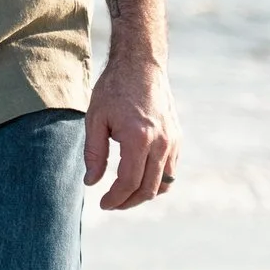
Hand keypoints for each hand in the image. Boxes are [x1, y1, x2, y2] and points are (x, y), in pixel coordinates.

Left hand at [84, 56, 178, 209]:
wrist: (141, 65)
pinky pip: (171, 170)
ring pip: (164, 184)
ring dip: (145, 194)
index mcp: (138, 138)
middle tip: (111, 204)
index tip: (103, 204)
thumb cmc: (113, 89)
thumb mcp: (95, 118)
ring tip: (125, 195)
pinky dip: (157, 181)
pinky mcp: (177, 138)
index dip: (115, 199)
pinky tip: (139, 178)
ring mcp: (173, 141)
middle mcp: (161, 142)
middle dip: (128, 202)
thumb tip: (92, 182)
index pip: (129, 182)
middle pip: (148, 188)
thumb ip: (94, 153)